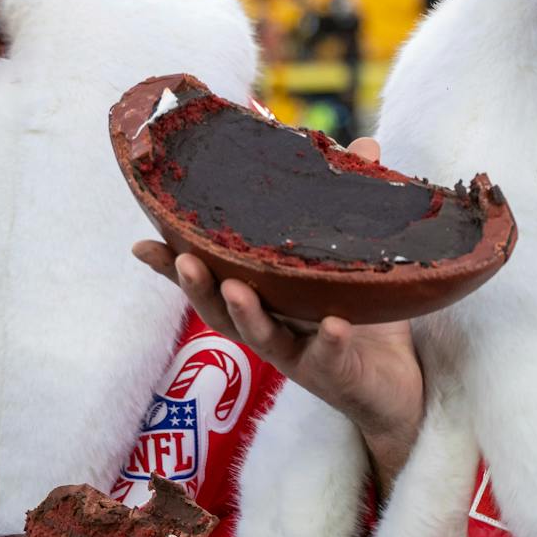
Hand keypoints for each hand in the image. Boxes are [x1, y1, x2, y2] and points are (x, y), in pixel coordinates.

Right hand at [133, 138, 425, 487]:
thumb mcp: (354, 259)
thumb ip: (351, 206)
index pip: (212, 278)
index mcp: (265, 298)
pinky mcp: (334, 374)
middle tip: (183, 259)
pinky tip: (334, 325)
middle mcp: (271, 328)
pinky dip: (328, 341)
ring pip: (262, 336)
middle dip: (198, 285)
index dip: (172, 266)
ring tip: (237, 288)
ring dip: (246, 313)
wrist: (395, 389)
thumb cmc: (363, 320)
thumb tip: (364, 147)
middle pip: (222, 310)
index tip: (141, 243)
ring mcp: (298, 354)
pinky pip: (328, 357)